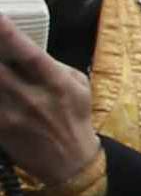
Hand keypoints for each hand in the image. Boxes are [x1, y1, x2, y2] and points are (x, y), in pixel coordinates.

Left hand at [0, 18, 99, 190]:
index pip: (27, 52)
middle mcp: (32, 97)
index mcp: (55, 81)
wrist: (72, 163)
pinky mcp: (1, 130)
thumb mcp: (78, 84)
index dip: (7, 32)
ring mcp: (12, 116)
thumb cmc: (75, 117)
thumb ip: (52, 62)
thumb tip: (24, 45)